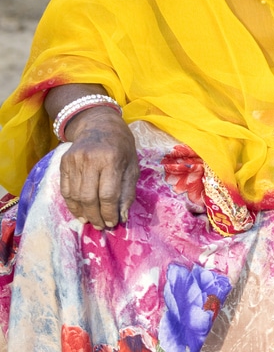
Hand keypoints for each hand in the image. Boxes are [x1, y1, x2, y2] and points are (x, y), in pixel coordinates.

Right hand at [59, 106, 137, 230]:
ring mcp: (74, 160)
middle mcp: (90, 159)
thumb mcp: (132, 165)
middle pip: (89, 198)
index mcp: (111, 159)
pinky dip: (72, 204)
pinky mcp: (63, 163)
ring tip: (91, 221)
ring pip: (74, 196)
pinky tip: (80, 212)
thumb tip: (121, 217)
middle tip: (101, 226)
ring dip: (83, 213)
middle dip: (95, 216)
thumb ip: (127, 191)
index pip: (108, 194)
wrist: (100, 125)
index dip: (110, 212)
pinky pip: (65, 190)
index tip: (113, 223)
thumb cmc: (121, 146)